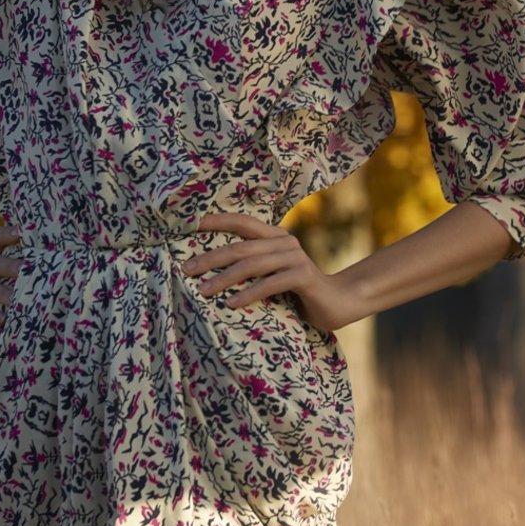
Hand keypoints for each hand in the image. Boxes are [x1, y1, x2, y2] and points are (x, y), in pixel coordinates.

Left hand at [186, 212, 368, 332]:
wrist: (337, 302)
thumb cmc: (297, 291)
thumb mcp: (271, 275)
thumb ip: (252, 267)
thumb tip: (208, 269)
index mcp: (275, 236)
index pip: (241, 222)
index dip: (216, 221)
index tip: (189, 225)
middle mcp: (284, 242)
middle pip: (241, 247)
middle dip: (211, 258)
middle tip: (187, 269)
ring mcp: (295, 258)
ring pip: (252, 265)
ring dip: (224, 278)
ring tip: (204, 291)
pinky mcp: (303, 276)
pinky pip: (271, 283)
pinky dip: (249, 293)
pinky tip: (232, 304)